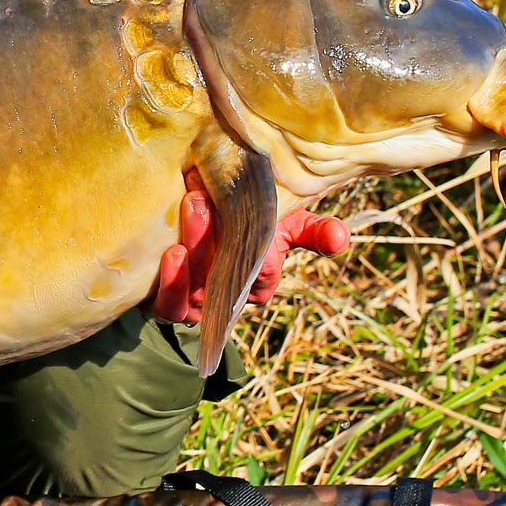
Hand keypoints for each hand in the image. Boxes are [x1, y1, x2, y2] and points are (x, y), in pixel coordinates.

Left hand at [143, 172, 350, 324]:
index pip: (263, 278)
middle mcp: (225, 298)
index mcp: (255, 284)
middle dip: (214, 240)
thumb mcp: (282, 224)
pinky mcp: (164, 301)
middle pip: (223, 281)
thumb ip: (313, 231)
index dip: (264, 262)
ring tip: (191, 208)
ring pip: (195, 295)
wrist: (193, 215)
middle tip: (205, 199)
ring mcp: (193, 302)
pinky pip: (168, 306)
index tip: (261, 226)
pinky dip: (171, 284)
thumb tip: (341, 236)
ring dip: (193, 252)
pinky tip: (172, 253)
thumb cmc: (242, 224)